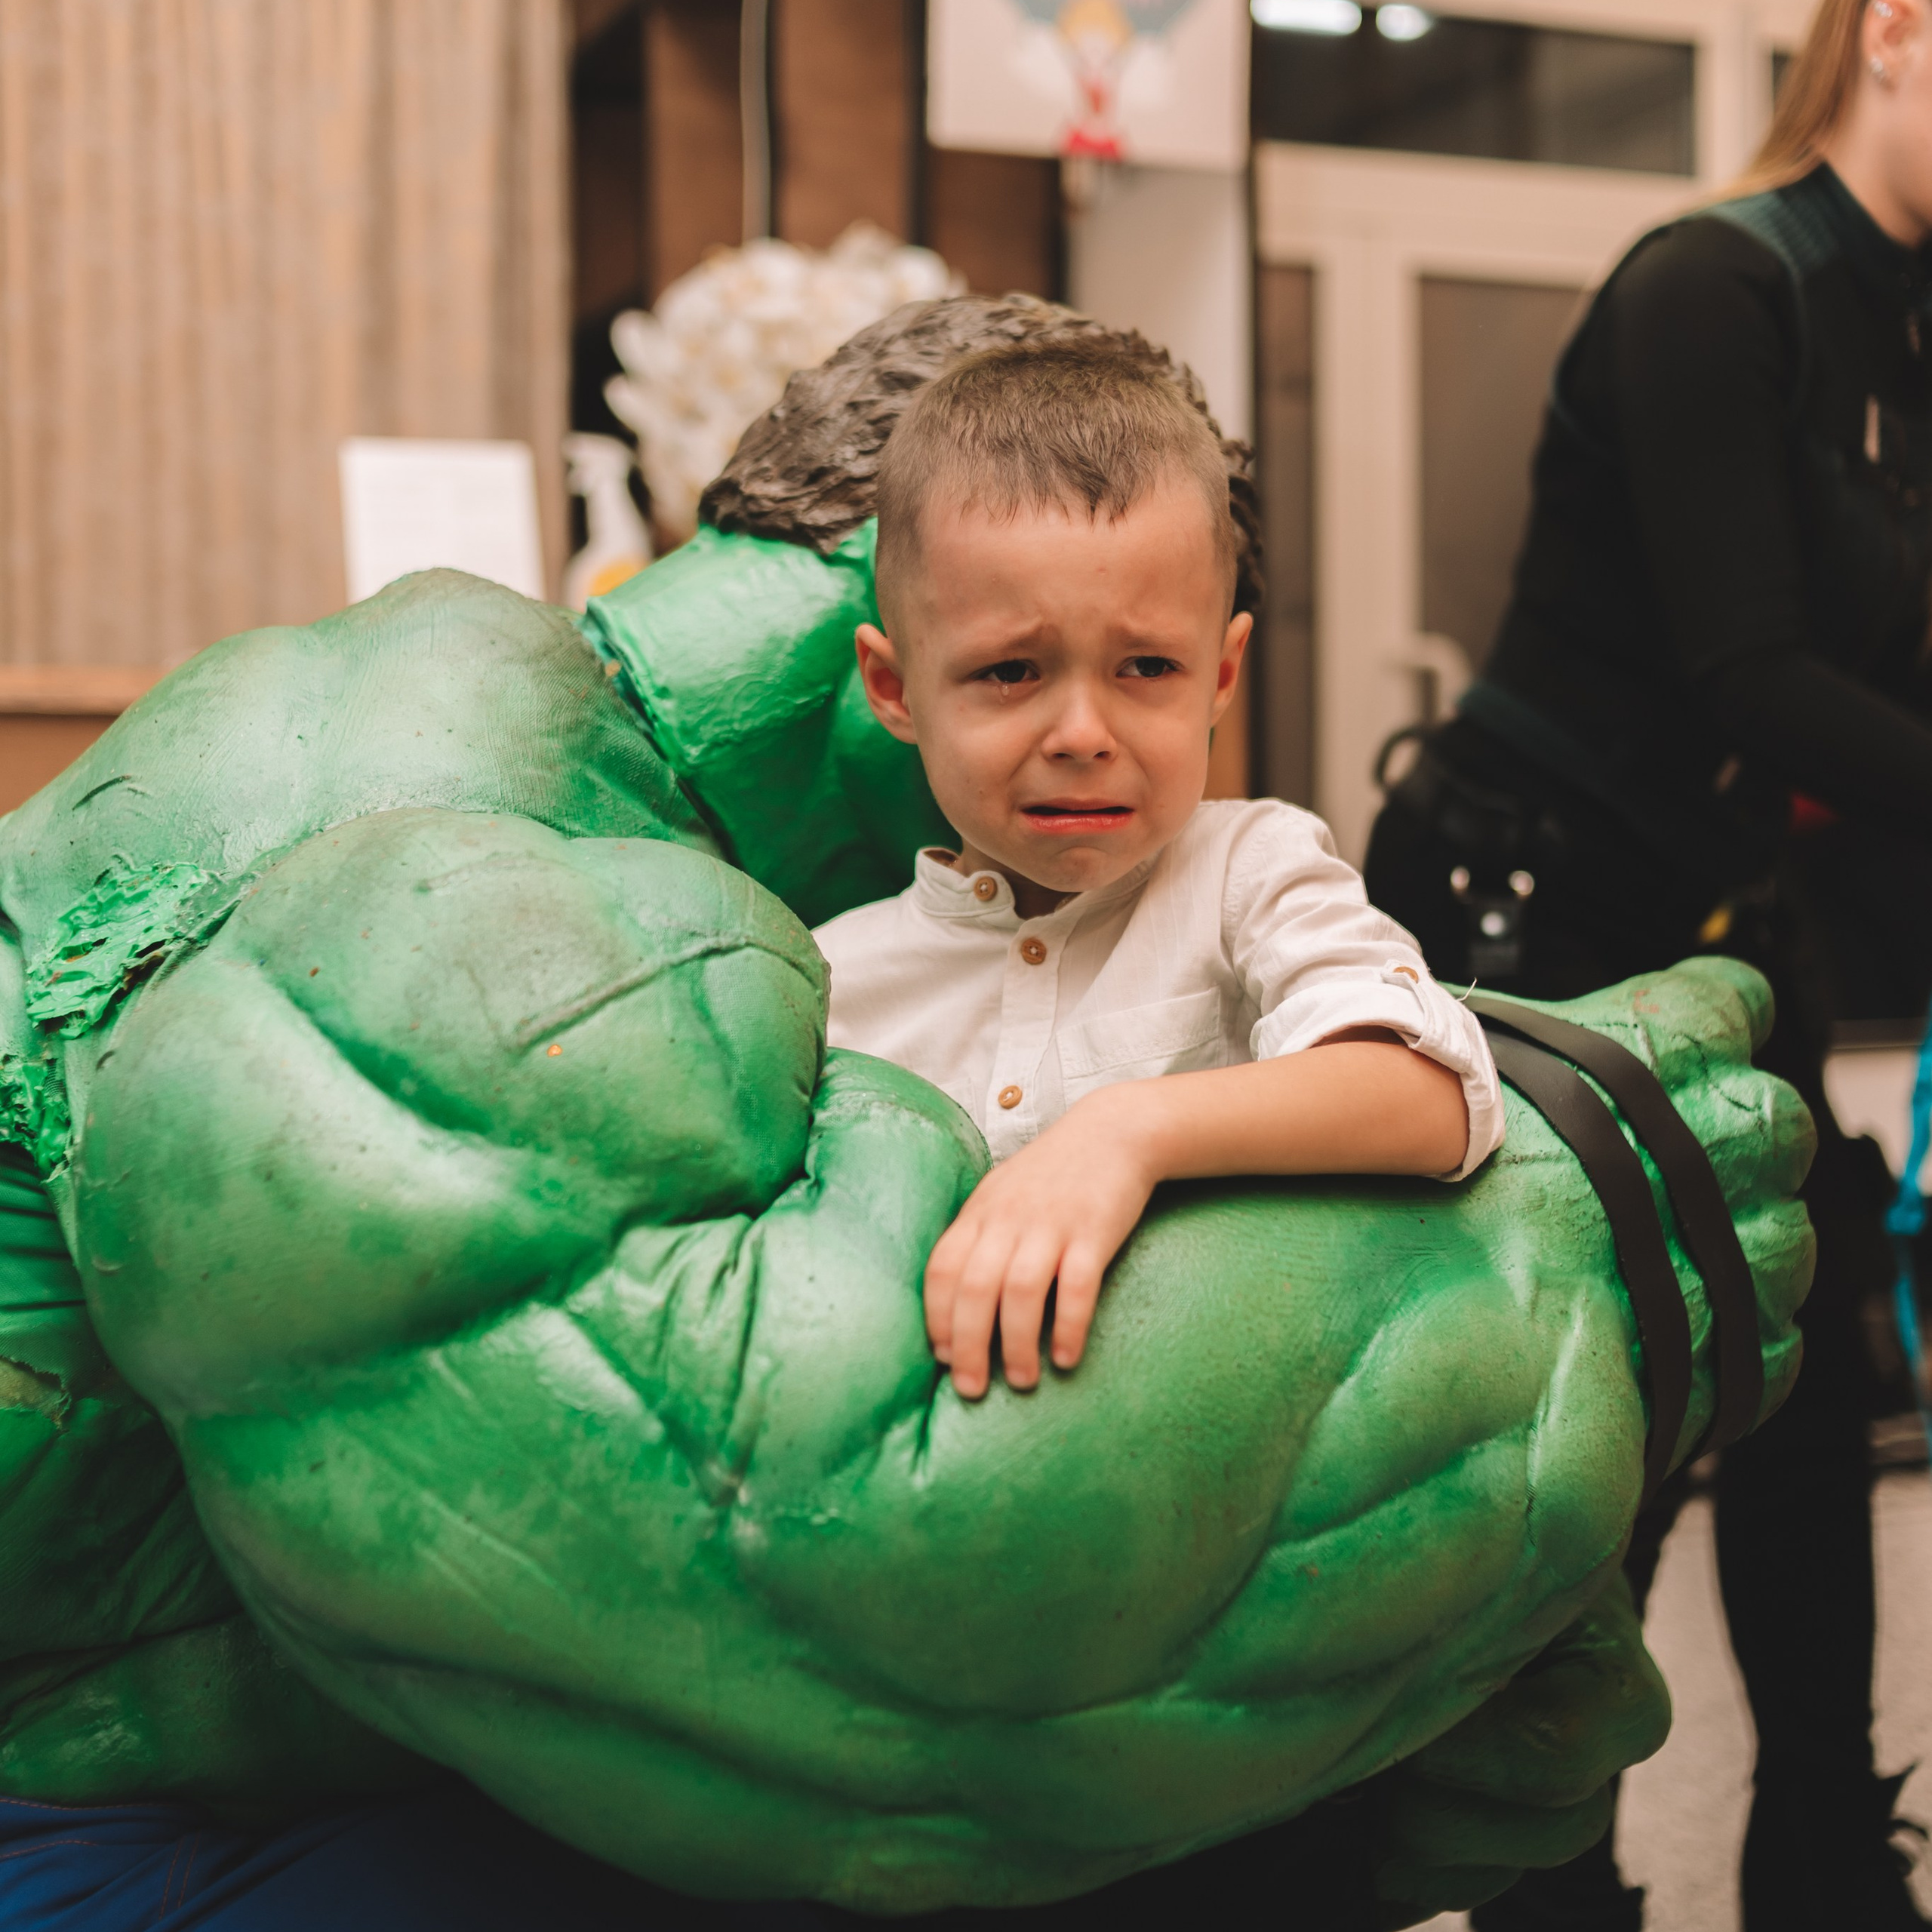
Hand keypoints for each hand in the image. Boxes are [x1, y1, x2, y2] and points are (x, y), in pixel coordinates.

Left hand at [924, 1096, 1154, 1398]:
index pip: (942, 1269)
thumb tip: (954, 1303)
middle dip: (968, 1346)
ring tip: (1022, 1381)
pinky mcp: (1093, 1232)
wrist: (1112, 1132)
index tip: (942, 1357)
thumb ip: (976, 1238)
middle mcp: (1008, 1219)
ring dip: (1016, 1344)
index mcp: (980, 1212)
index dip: (936, 1317)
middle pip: (974, 1288)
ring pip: (1020, 1292)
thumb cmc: (1051, 1173)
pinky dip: (1068, 1326)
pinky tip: (1066, 1358)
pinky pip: (1077, 1286)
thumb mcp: (1000, 1195)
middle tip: (972, 1389)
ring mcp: (1051, 1224)